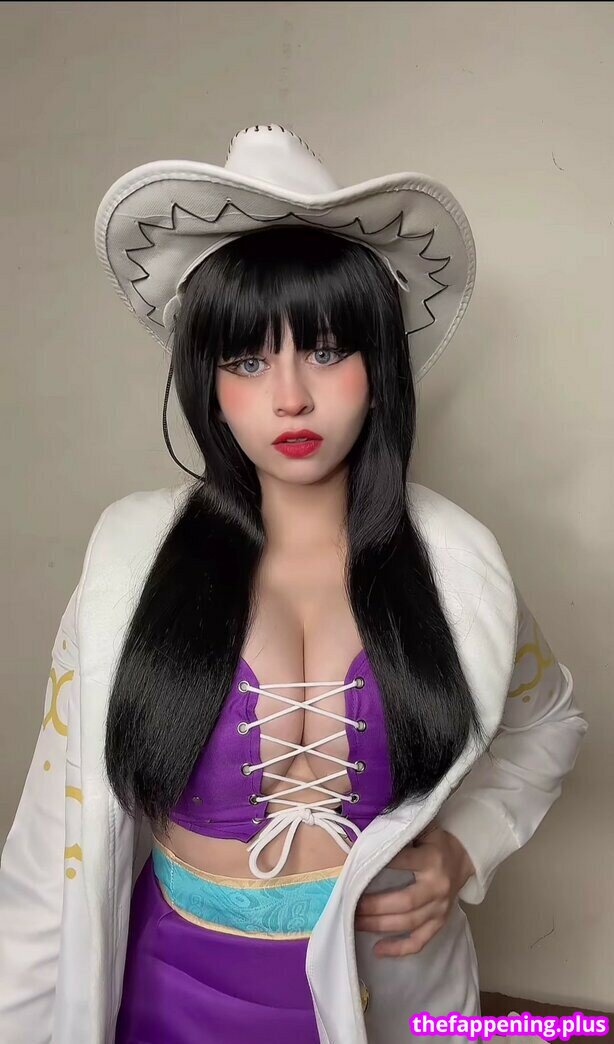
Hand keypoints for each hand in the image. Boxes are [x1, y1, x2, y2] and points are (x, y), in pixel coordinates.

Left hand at [353, 821, 474, 957]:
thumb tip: (366, 837)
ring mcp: (440, 908)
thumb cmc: (436, 842)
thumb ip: (400, 831)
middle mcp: (437, 887)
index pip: (402, 862)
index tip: (354, 870)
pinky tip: (378, 950)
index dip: (378, 866)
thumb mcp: (423, 828)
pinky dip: (399, 949)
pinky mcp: (440, 923)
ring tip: (355, 924)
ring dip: (379, 926)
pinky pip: (420, 941)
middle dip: (374, 907)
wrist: (464, 858)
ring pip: (409, 923)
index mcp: (431, 860)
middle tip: (350, 906)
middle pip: (404, 902)